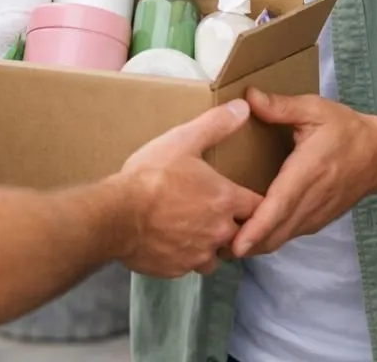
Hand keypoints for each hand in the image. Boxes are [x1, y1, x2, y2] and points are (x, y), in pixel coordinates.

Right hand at [115, 99, 262, 277]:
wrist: (117, 215)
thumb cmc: (151, 176)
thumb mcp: (183, 141)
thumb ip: (216, 124)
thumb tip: (244, 108)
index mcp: (226, 200)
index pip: (259, 207)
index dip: (254, 203)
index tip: (246, 199)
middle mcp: (219, 232)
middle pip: (241, 234)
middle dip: (233, 226)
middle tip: (218, 213)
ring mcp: (198, 254)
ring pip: (217, 255)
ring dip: (211, 245)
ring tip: (195, 230)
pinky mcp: (178, 270)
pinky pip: (190, 266)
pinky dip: (185, 256)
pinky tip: (172, 242)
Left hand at [231, 87, 376, 257]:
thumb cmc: (346, 130)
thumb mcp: (315, 109)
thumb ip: (281, 106)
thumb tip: (248, 97)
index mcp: (308, 171)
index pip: (280, 205)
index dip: (257, 226)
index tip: (236, 242)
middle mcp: (312, 200)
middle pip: (276, 231)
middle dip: (245, 243)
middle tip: (211, 247)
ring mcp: (316, 214)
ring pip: (281, 238)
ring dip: (254, 244)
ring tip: (221, 245)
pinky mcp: (317, 220)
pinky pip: (288, 235)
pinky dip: (267, 239)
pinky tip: (246, 236)